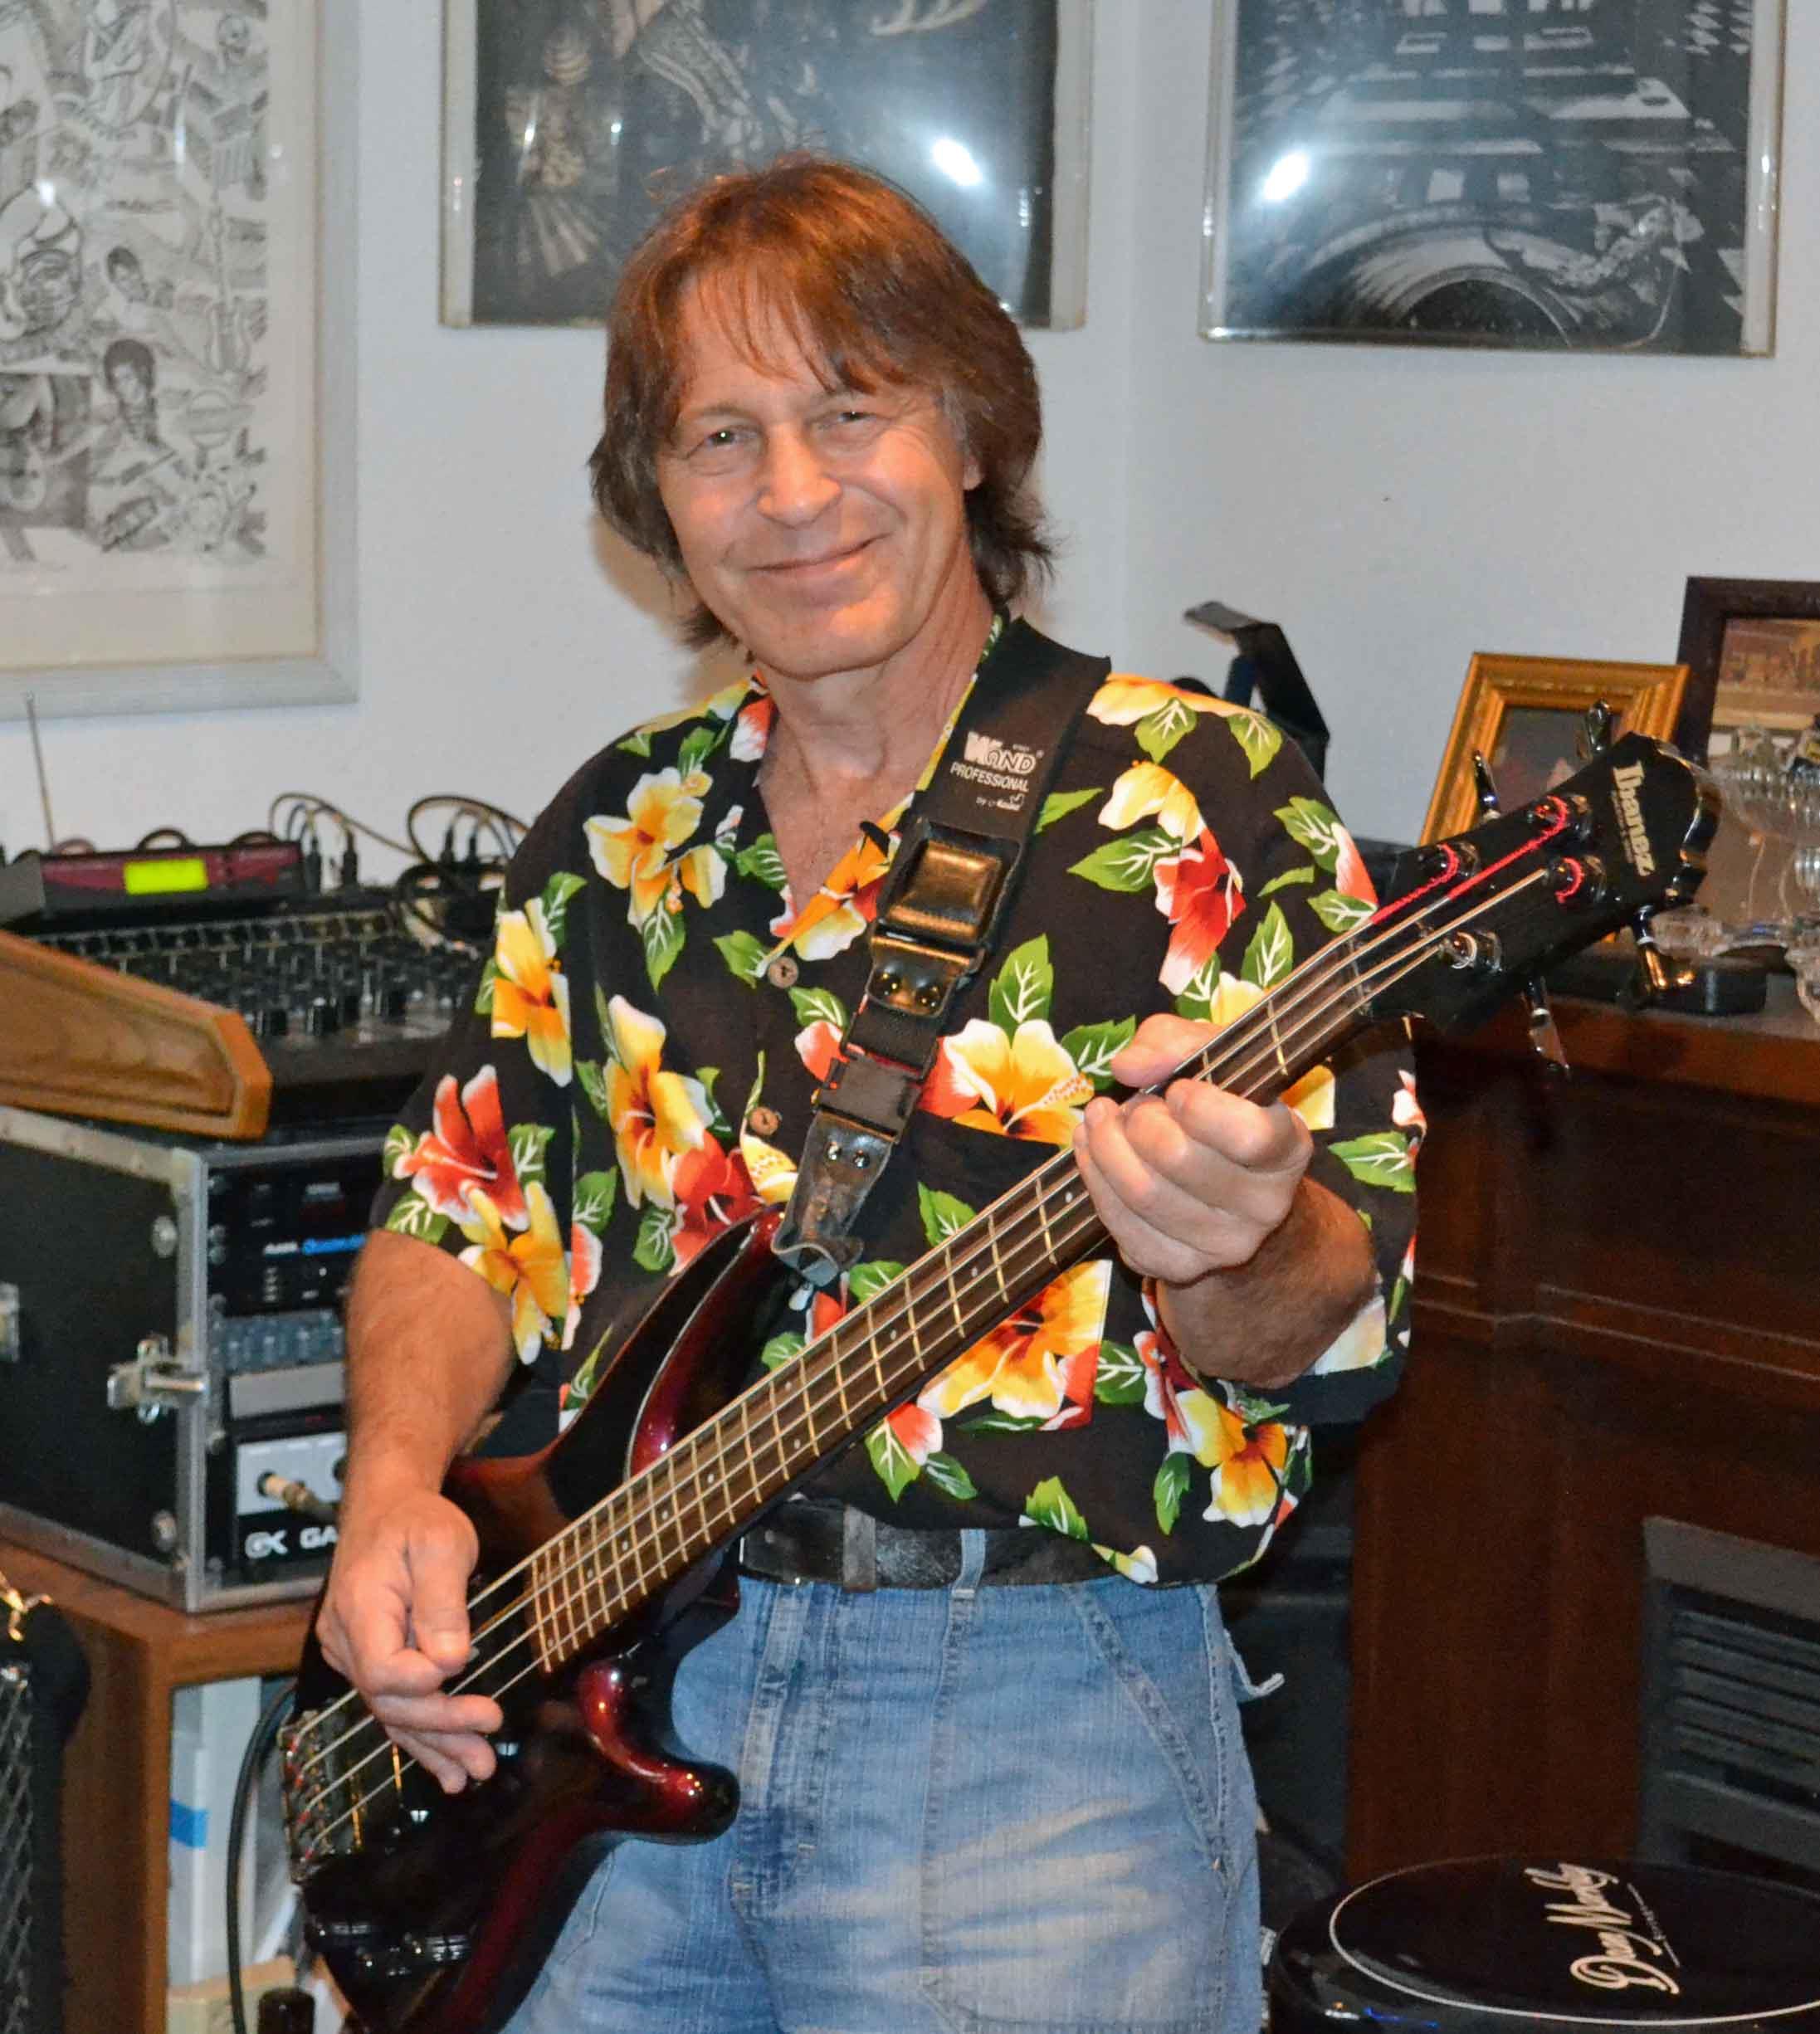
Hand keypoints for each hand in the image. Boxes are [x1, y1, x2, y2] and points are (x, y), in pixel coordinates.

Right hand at [314, 1482, 502, 1791]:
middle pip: (389, 1700)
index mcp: (359, 1608)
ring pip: (392, 1711)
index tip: (462, 1668)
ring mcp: (352, 1654)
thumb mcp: (441, 1545)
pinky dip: (422, 1736)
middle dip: (441, 1726)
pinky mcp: (368, 1660)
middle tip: (488, 1748)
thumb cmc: (417, 1521)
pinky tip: (448, 1768)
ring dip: (435, 1745)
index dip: (422, 1683)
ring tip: (474, 1773)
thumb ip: (442, 1603)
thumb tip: (451, 1662)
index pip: (383, 1669)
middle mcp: (345, 1639)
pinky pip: (394, 1704)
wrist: (387, 1507)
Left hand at [1073, 1014, 1311, 1286]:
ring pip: (1143, 1194)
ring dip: (1105, 1147)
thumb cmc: (1222, 1108)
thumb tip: (1129, 1067)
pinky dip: (1095, 1181)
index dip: (1198, 1107)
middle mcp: (1266, 1205)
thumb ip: (1176, 1042)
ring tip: (1101, 1120)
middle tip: (1131, 1104)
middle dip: (1138, 1121)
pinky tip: (1092, 1152)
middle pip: (1178, 1159)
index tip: (1176, 1090)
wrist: (1232, 1191)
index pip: (1247, 1136)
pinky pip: (1122, 1229)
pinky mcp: (1181, 1268)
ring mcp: (1224, 1245)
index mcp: (1288, 1147)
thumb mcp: (1214, 1057)